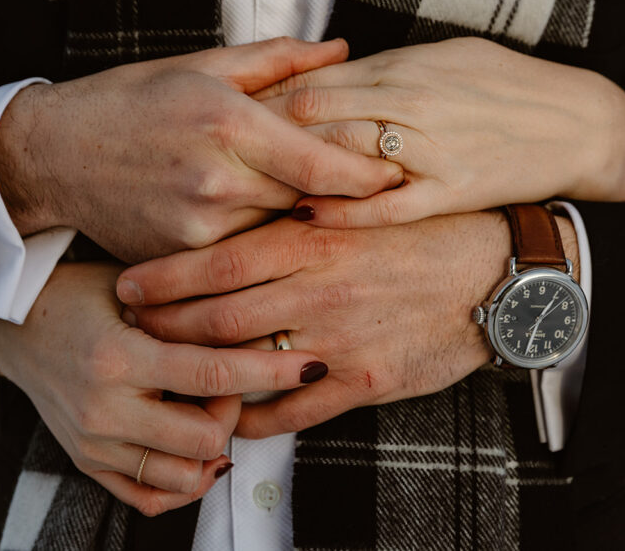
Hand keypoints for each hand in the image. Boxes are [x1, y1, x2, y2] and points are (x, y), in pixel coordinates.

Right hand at [0, 38, 402, 261]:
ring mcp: (198, 226)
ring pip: (278, 232)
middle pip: (308, 202)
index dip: (369, 177)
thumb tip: (341, 49)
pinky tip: (266, 232)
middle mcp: (217, 180)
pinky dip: (259, 243)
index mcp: (228, 124)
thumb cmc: (130, 102)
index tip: (396, 178)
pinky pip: (240, 254)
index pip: (321, 165)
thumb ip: (277, 61)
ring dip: (300, 223)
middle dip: (342, 201)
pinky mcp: (181, 256)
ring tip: (325, 219)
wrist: (54, 155)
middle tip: (376, 197)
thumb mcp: (201, 66)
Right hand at [0, 262, 328, 515]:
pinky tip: (199, 449)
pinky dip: (185, 481)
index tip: (312, 365)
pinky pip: (149, 499)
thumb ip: (190, 306)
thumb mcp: (135, 287)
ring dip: (213, 446)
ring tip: (208, 407)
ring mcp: (93, 444)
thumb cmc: (82, 292)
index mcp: (119, 357)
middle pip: (205, 437)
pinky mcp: (87, 463)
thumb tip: (262, 316)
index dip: (270, 372)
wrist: (14, 323)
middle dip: (236, 410)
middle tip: (232, 378)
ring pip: (183, 476)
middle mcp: (104, 409)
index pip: (212, 374)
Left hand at [117, 213, 576, 438]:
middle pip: (219, 316)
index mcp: (317, 238)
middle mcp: (320, 290)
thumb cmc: (427, 230)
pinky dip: (254, 419)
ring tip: (168, 374)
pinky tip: (231, 418)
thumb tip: (248, 214)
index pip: (221, 260)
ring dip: (200, 373)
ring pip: (248, 364)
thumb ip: (303, 215)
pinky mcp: (366, 380)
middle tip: (132, 329)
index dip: (165, 277)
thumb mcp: (363, 205)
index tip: (127, 284)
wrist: (497, 273)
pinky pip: (294, 412)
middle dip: (165, 327)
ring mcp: (341, 339)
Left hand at [255, 37, 624, 227]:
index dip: (263, 105)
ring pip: (341, 159)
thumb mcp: (442, 56)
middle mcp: (409, 105)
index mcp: (404, 67)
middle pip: (312, 120)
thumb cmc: (505, 85)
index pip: (312, 83)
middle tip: (216, 166)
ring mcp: (429, 151)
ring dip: (290, 178)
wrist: (576, 123)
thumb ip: (381, 69)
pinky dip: (344, 211)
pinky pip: (386, 207)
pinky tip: (306, 217)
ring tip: (248, 195)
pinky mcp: (449, 193)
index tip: (227, 124)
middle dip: (259, 143)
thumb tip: (325, 73)